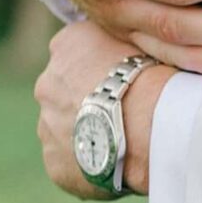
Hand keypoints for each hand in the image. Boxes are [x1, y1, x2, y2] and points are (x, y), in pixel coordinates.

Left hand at [34, 18, 172, 199]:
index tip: (122, 82)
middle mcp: (46, 84)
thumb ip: (118, 41)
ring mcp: (46, 127)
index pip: (75, 53)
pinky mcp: (55, 164)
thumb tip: (124, 47)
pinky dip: (89, 165)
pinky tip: (117, 164)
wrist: (151, 125)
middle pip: (63, 93)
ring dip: (88, 134)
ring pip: (65, 131)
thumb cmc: (155, 77)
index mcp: (66, 46)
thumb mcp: (138, 37)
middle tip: (124, 114)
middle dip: (87, 103)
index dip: (100, 69)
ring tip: (125, 142)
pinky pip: (70, 165)